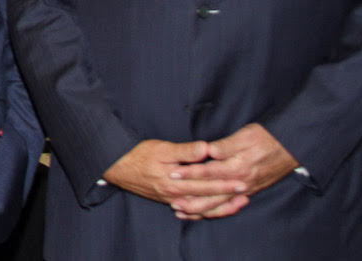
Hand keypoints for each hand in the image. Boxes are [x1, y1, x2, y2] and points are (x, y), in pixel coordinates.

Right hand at [103, 139, 248, 218]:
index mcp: (175, 182)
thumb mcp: (161, 148)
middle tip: (245, 192)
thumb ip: (185, 151)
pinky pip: (191, 211)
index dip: (224, 183)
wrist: (116, 167)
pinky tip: (213, 210)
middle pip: (207, 198)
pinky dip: (204, 212)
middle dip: (227, 196)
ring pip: (201, 209)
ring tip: (236, 204)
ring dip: (220, 207)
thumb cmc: (138, 155)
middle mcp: (175, 195)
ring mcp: (171, 200)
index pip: (206, 184)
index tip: (241, 180)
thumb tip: (206, 149)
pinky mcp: (168, 201)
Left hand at [170, 123, 298, 216]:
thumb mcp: (245, 135)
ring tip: (182, 211)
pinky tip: (203, 213)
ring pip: (220, 204)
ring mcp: (246, 189)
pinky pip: (229, 206)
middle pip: (213, 194)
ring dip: (200, 210)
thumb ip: (226, 145)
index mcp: (238, 166)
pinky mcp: (249, 191)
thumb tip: (208, 150)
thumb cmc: (266, 137)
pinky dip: (215, 211)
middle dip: (191, 198)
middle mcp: (242, 182)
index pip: (209, 172)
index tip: (174, 172)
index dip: (191, 172)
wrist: (290, 147)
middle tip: (172, 201)